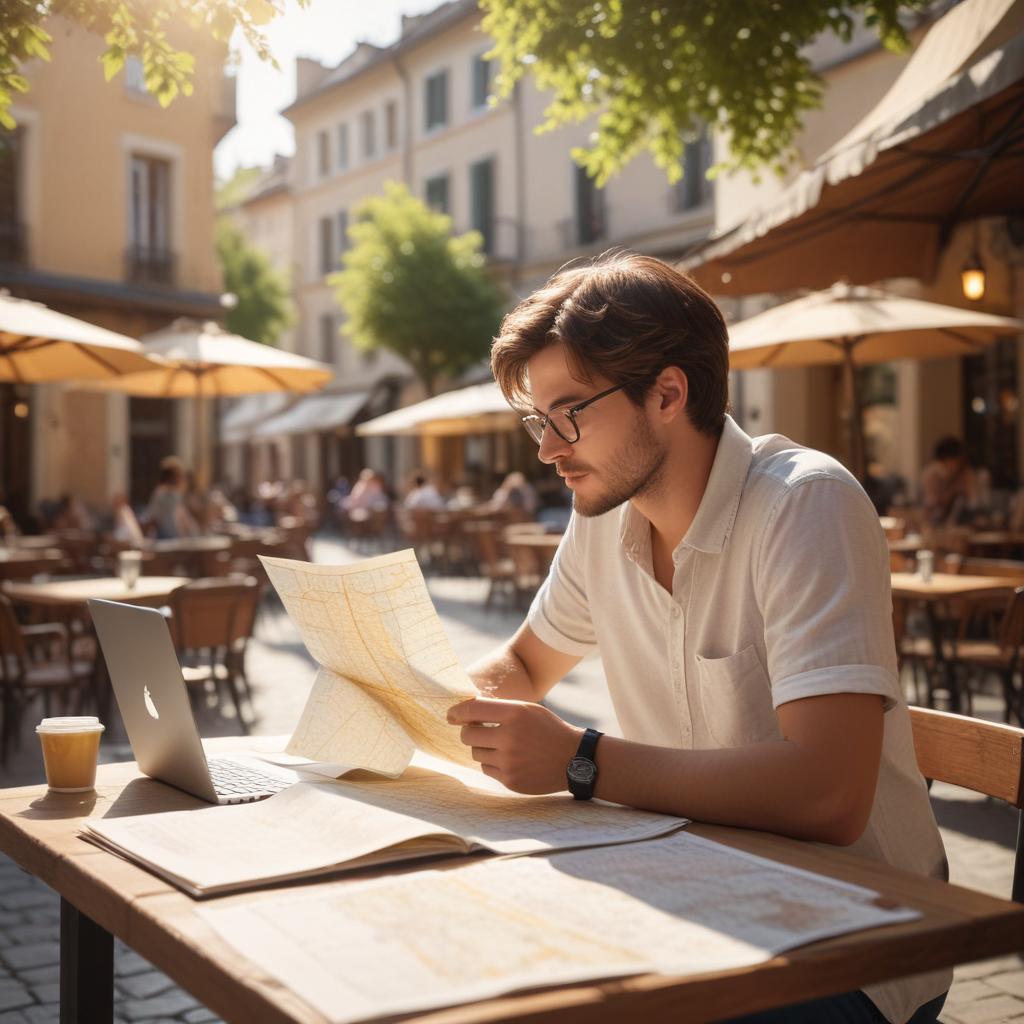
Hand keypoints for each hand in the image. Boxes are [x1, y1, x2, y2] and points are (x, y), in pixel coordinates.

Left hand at [447, 698, 582, 794]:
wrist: (573, 759)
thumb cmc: (548, 729)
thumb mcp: (528, 709)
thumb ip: (499, 708)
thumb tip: (466, 709)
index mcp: (515, 713)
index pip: (473, 709)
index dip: (457, 712)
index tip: (451, 715)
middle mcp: (509, 737)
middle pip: (467, 735)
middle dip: (469, 731)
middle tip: (478, 729)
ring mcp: (509, 761)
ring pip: (475, 753)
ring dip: (482, 747)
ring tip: (499, 744)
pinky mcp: (509, 780)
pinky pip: (486, 769)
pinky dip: (492, 762)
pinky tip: (508, 758)